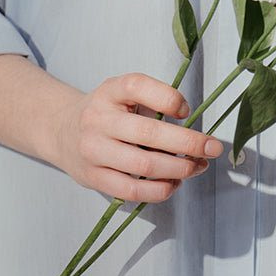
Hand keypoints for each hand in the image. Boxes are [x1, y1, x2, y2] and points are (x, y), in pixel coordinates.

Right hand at [56, 72, 223, 202]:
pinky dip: (160, 189)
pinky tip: (174, 183)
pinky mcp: (93, 177)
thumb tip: (196, 135)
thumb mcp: (124, 96)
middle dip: (189, 143)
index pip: (139, 86)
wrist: (62, 131)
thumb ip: (155, 106)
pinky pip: (132, 189)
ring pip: (144, 164)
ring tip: (196, 167)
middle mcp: (98, 119)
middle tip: (213, 148)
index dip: (169, 98)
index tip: (186, 110)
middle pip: (149, 132)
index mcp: (109, 91)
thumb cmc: (107, 114)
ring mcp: (93, 150)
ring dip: (179, 168)